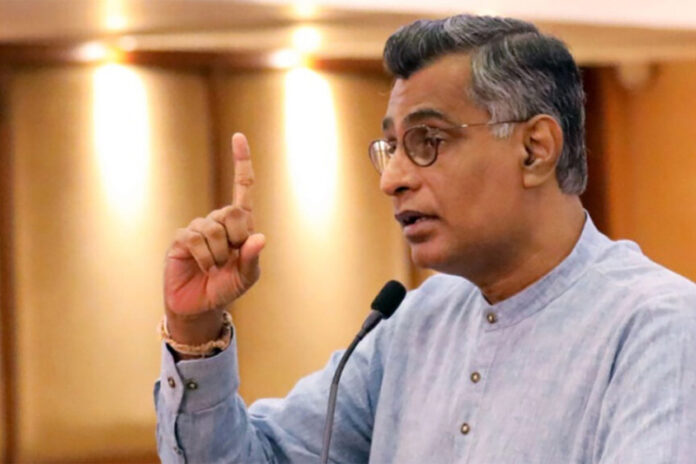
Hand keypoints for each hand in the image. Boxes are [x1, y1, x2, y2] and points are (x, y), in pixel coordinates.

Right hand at [162, 133, 264, 342]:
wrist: (200, 306)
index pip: (243, 187)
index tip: (238, 136)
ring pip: (213, 229)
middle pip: (232, 213)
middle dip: (236, 240)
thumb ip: (252, 259)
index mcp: (240, 225)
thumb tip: (260, 238)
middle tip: (230, 259)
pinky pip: (196, 239)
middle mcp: (219, 221)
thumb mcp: (247, 278)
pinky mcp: (182, 238)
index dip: (241, 162)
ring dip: (218, 256)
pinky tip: (202, 267)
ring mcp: (199, 228)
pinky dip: (204, 258)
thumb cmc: (226, 288)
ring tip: (214, 268)